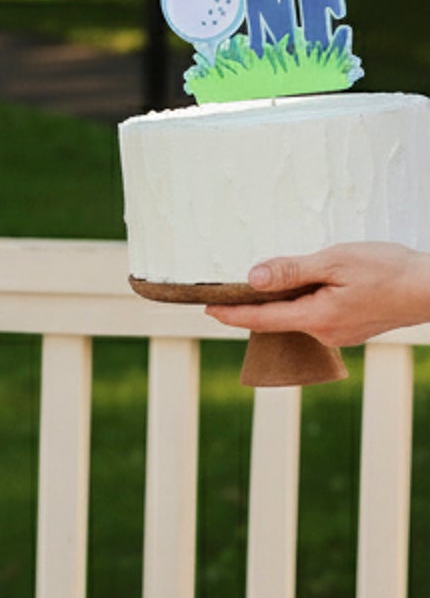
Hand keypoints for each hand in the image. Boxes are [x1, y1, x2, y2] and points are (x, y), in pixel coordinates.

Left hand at [203, 243, 429, 348]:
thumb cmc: (389, 270)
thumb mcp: (335, 261)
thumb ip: (292, 270)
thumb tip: (252, 277)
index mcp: (315, 318)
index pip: (260, 318)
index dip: (230, 313)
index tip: (206, 307)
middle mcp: (324, 334)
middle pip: (277, 321)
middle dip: (253, 308)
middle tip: (227, 293)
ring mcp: (340, 335)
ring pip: (298, 320)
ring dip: (281, 305)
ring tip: (266, 286)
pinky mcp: (352, 330)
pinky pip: (317, 320)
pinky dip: (304, 306)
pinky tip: (307, 289)